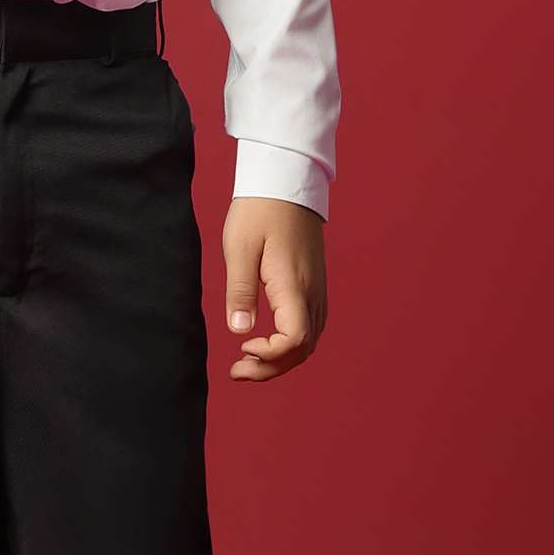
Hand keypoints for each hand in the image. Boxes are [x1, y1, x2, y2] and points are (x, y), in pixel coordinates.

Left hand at [221, 197, 326, 381]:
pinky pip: (310, 327)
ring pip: (309, 342)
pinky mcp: (313, 286)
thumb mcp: (239, 248)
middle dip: (271, 368)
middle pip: (304, 349)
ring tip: (247, 362)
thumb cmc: (259, 211)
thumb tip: (239, 331)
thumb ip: (240, 291)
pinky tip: (266, 341)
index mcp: (294, 285)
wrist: (285, 182)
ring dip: (280, 359)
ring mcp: (316, 290)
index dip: (270, 356)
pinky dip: (290, 344)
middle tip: (236, 372)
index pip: (295, 341)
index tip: (242, 348)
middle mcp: (312, 293)